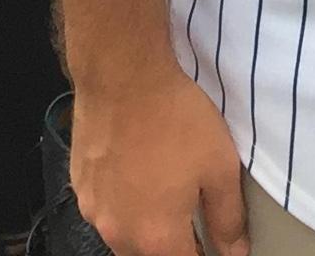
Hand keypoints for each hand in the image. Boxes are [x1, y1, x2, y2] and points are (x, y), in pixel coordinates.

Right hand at [68, 66, 248, 255]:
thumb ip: (228, 218)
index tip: (211, 246)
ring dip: (143, 229)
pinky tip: (135, 174)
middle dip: (171, 248)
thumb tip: (235, 253)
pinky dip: (122, 204)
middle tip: (190, 222)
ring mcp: (93, 211)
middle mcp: (118, 234)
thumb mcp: (219, 166)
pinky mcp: (79, 185)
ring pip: (122, 237)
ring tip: (163, 194)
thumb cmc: (177, 120)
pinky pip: (104, 209)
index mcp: (155, 238)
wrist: (123, 77)